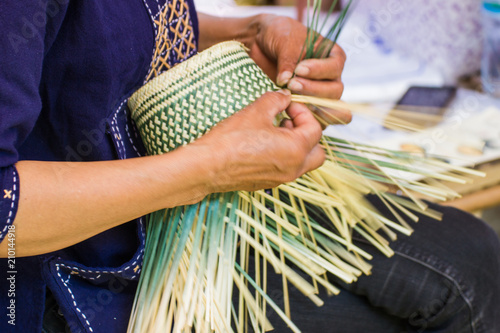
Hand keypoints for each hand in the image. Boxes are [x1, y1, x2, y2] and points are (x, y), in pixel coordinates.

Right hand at [190, 91, 324, 192]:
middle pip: (317, 152)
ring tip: (274, 131)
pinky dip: (283, 156)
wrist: (207, 166)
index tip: (287, 105)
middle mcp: (293, 168)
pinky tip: (262, 144)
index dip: (302, 111)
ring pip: (303, 163)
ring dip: (296, 145)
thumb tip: (285, 97)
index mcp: (296, 150)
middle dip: (307, 133)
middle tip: (288, 121)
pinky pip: (286, 169)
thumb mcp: (257, 110)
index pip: (315, 128)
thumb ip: (276, 100)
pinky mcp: (267, 183)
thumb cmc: (232, 139)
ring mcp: (281, 179)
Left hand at [249, 14, 350, 125]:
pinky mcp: (307, 109)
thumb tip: (286, 81)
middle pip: (334, 92)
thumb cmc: (278, 35)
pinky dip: (305, 121)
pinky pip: (315, 122)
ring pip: (328, 109)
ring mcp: (319, 96)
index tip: (299, 69)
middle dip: (313, 90)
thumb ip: (289, 58)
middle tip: (292, 85)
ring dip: (310, 107)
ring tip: (290, 99)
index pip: (335, 68)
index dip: (319, 71)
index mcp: (332, 56)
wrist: (262, 45)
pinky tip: (288, 114)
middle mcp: (330, 78)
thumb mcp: (284, 39)